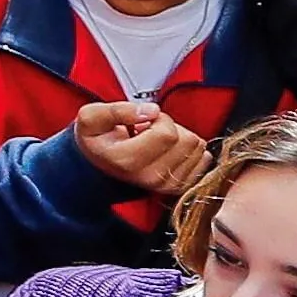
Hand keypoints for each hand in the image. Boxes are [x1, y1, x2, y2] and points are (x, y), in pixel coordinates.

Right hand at [68, 95, 211, 195]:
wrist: (98, 166)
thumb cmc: (98, 140)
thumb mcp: (92, 116)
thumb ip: (118, 109)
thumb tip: (152, 110)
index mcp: (128, 160)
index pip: (168, 133)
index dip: (159, 118)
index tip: (144, 122)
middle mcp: (149, 177)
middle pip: (187, 141)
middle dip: (172, 128)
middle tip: (151, 131)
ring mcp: (166, 184)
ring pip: (198, 149)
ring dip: (181, 139)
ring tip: (158, 142)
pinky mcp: (179, 186)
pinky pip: (204, 161)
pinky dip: (191, 151)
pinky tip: (170, 151)